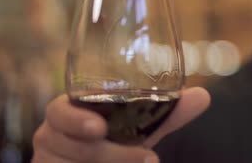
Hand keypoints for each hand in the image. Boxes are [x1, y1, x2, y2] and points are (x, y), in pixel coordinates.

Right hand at [32, 87, 209, 162]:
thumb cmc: (115, 142)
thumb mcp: (139, 129)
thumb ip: (167, 114)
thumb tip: (203, 96)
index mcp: (67, 113)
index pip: (58, 111)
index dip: (74, 119)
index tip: (99, 128)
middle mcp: (50, 137)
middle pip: (72, 146)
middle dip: (110, 155)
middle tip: (147, 158)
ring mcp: (48, 161)